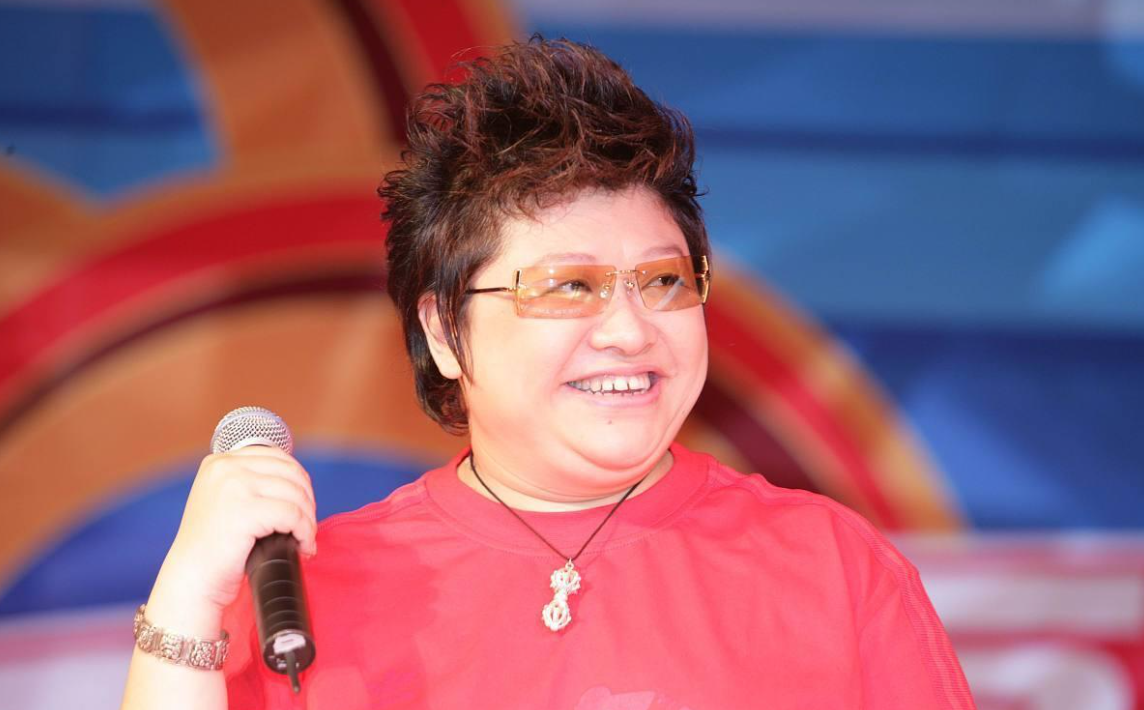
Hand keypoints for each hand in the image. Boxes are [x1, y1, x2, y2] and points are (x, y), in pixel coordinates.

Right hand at [152, 446, 317, 616]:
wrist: (191, 582)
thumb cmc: (212, 550)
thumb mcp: (225, 502)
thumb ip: (250, 484)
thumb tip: (300, 482)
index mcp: (219, 462)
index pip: (277, 457)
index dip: (299, 481)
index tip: (303, 506)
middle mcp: (225, 467)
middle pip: (290, 473)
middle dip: (307, 500)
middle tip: (307, 526)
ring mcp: (234, 486)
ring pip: (295, 494)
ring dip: (308, 519)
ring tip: (305, 539)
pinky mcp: (245, 510)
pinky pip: (293, 515)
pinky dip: (305, 532)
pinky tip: (303, 546)